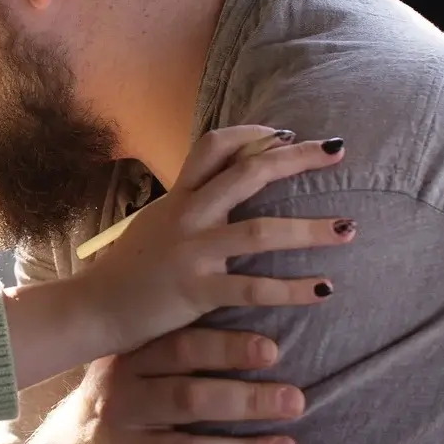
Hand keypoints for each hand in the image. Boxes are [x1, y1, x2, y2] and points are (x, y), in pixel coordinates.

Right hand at [59, 328, 303, 443]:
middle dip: (246, 400)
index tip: (273, 351)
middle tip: (296, 401)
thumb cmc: (120, 408)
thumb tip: (254, 325)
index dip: (226, 349)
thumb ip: (175, 350)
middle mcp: (118, 406)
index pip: (179, 350)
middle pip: (187, 399)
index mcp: (126, 367)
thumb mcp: (132, 372)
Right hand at [68, 126, 354, 355]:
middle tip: (338, 151)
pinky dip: (293, 289)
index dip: (254, 134)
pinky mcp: (196, 291)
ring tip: (348, 228)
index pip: (215, 146)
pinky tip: (325, 290)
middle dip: (297, 158)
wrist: (94, 309)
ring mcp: (192, 253)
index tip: (287, 134)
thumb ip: (189, 203)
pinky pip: (254, 289)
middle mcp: (187, 216)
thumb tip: (224, 185)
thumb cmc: (130, 268)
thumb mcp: (156, 222)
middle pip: (248, 174)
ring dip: (310, 230)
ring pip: (260, 232)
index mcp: (178, 197)